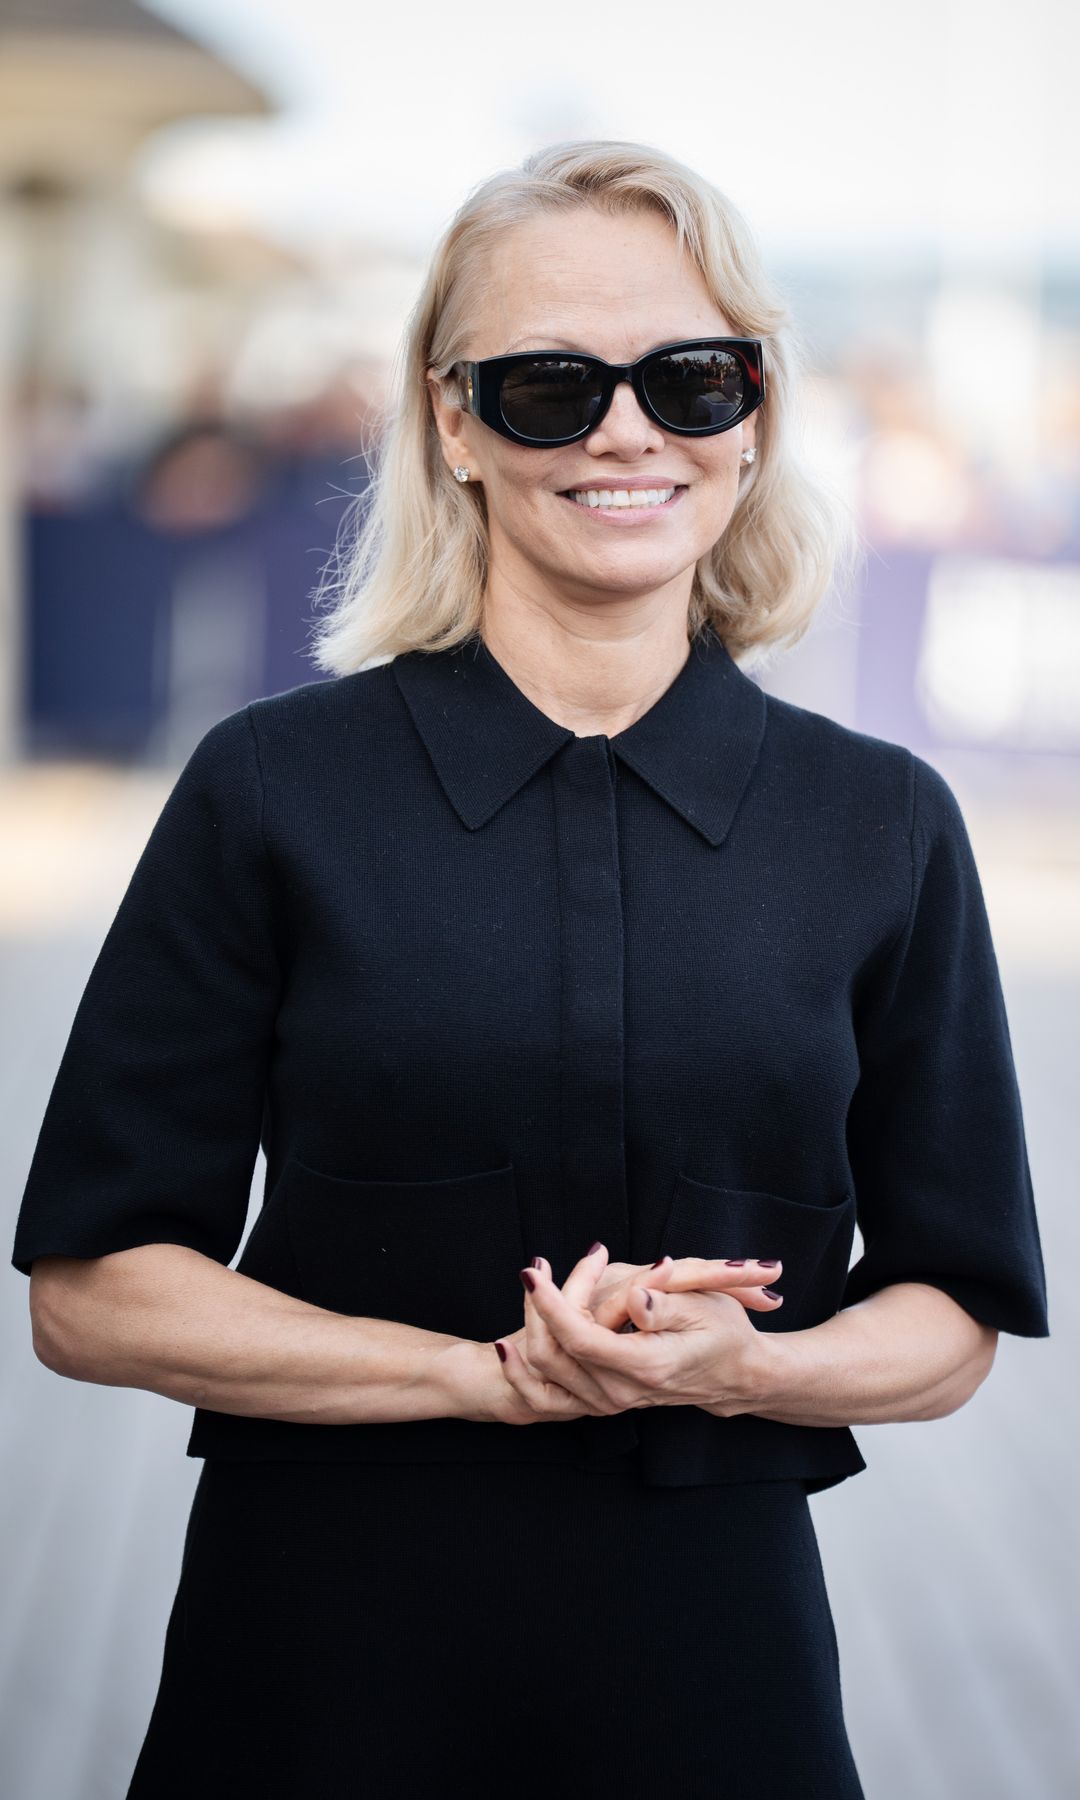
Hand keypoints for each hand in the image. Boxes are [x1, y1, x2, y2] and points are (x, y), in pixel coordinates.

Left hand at [492, 1243, 781, 1422]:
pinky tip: (509, 1347)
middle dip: (535, 1307)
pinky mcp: (603, 1401)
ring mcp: (609, 1402)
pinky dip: (523, 1375)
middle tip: (537, 1268)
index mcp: (644, 1365)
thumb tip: (636, 1297)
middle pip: (552, 1353)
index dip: (550, 1303)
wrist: (736, 1376)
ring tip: (529, 1290)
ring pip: (545, 1374)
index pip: (579, 1338)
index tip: (532, 1271)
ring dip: (526, 1331)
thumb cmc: (724, 1333)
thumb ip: (665, 1306)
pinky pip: (549, 1398)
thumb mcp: (705, 1309)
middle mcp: (621, 1391)